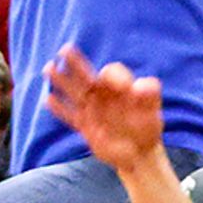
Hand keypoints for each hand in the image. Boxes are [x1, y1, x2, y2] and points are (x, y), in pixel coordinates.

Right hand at [47, 50, 171, 173]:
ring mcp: (92, 110)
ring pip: (74, 92)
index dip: (113, 77)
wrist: (140, 153)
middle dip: (76, 63)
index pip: (110, 73)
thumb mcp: (153, 110)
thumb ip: (150, 94)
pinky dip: (60, 109)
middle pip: (86, 75)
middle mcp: (102, 95)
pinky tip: (49, 99)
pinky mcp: (85, 126)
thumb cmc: (148, 127)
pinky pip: (70, 115)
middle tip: (65, 49)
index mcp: (118, 87)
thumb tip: (139, 87)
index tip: (124, 88)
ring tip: (49, 68)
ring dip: (61, 80)